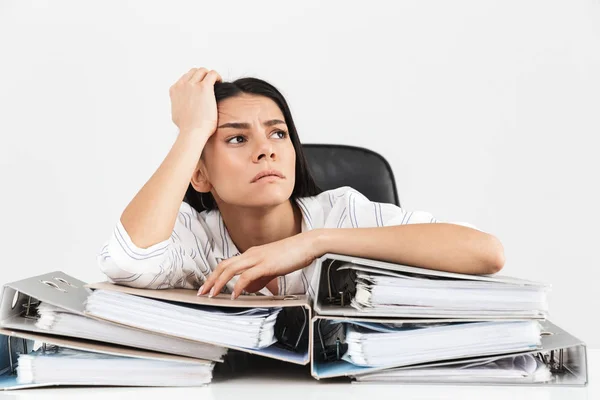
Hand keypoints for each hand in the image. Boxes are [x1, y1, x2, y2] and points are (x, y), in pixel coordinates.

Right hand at [169, 67, 221, 134]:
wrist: (192, 132)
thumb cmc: (186, 128)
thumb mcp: (176, 113)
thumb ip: (178, 104)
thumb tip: (182, 105)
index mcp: (175, 90)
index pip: (185, 78)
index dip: (195, 81)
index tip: (202, 87)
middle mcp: (182, 85)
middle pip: (194, 72)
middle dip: (203, 76)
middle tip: (210, 84)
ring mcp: (193, 85)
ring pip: (203, 71)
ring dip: (210, 76)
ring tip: (216, 84)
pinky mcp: (204, 87)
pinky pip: (212, 74)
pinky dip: (217, 77)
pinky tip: (220, 83)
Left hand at [198, 231, 321, 298]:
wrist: (307, 244)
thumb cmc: (293, 254)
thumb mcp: (273, 267)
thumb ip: (260, 277)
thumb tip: (250, 288)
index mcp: (251, 254)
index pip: (227, 264)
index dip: (215, 275)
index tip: (208, 287)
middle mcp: (251, 254)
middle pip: (223, 265)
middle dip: (210, 279)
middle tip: (202, 292)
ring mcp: (258, 258)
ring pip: (230, 269)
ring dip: (219, 282)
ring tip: (212, 294)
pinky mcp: (266, 264)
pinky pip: (247, 276)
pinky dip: (238, 286)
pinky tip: (235, 295)